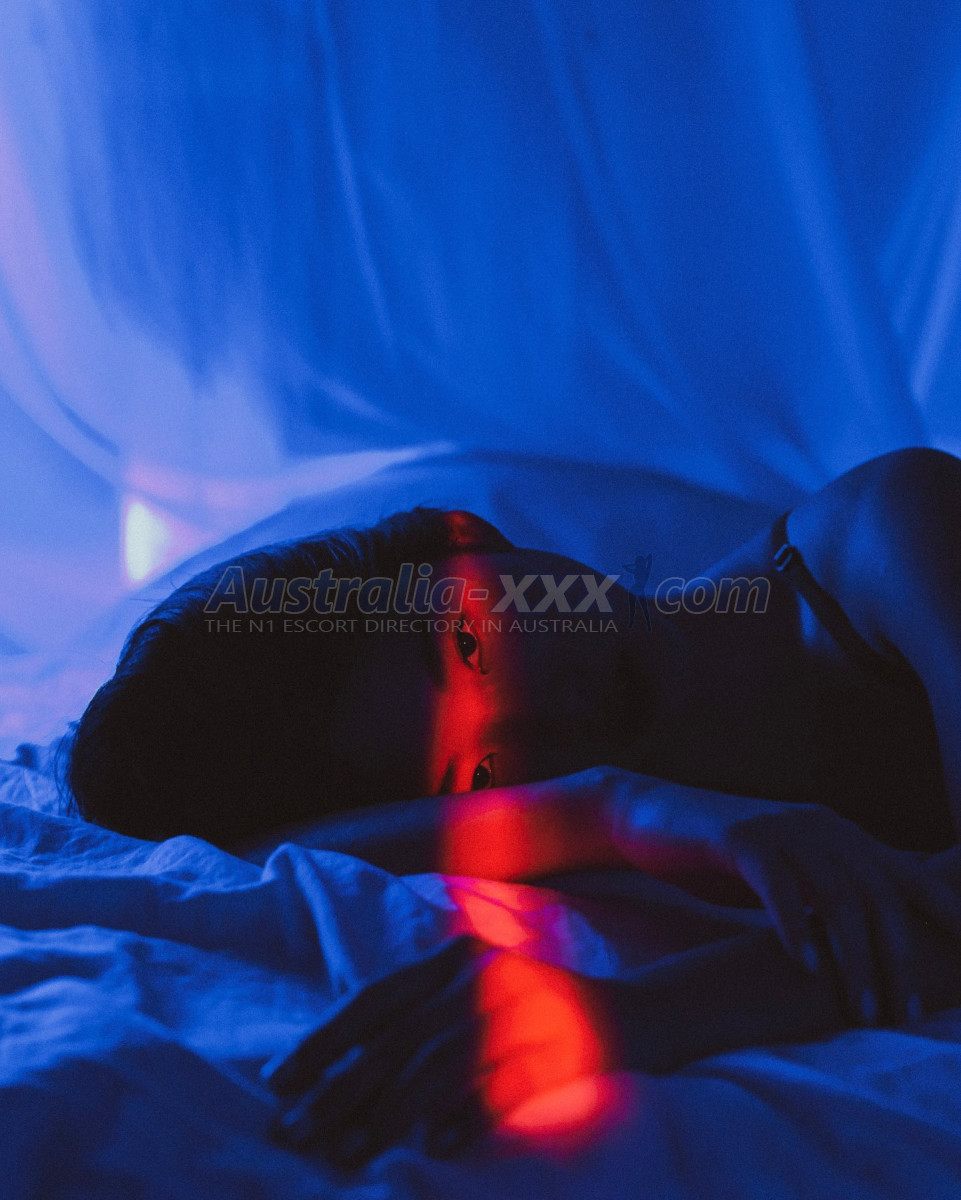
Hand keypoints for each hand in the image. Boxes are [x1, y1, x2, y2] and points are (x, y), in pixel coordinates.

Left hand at [263, 937, 618, 1167]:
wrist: (643, 1011)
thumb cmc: (542, 1013)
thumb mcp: (478, 997)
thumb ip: (421, 1018)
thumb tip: (344, 1070)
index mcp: (455, 958)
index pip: (374, 999)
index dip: (324, 1041)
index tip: (279, 1083)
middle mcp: (481, 973)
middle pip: (396, 1036)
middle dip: (340, 1088)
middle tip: (298, 1133)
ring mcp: (523, 1006)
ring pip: (439, 1062)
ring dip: (388, 1113)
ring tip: (347, 1154)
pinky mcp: (560, 1044)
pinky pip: (502, 1083)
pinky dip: (464, 1116)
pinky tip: (432, 1149)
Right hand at [602, 767, 960, 1025]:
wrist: (648, 815)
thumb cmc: (722, 853)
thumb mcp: (789, 870)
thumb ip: (830, 891)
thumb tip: (877, 935)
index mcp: (840, 834)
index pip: (909, 878)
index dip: (945, 917)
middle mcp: (819, 825)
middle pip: (881, 894)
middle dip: (899, 959)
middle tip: (903, 1014)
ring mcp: (780, 828)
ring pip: (837, 894)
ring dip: (854, 958)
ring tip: (860, 1007)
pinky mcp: (739, 838)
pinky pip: (779, 886)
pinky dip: (796, 928)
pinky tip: (805, 966)